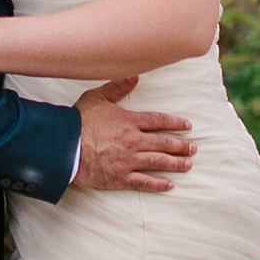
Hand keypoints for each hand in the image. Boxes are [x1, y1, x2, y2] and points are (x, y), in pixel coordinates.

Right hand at [72, 77, 195, 193]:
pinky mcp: (120, 178)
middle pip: (163, 143)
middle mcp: (134, 141)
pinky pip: (144, 182)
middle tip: (194, 148)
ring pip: (158, 162)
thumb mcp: (98, 98)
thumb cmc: (79, 121)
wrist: (66, 147)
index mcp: (129, 122)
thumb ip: (117, 87)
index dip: (175, 123)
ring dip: (175, 163)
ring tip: (188, 164)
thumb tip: (134, 75)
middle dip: (180, 145)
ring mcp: (128, 161)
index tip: (187, 126)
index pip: (158, 121)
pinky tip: (169, 184)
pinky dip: (158, 184)